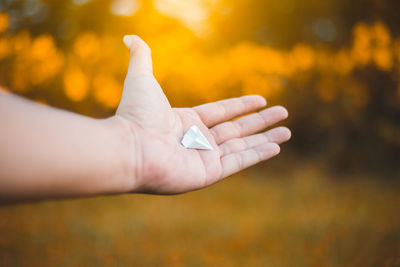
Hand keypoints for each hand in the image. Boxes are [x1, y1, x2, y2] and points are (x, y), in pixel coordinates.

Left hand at [115, 35, 290, 193]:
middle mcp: (197, 141)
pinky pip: (238, 162)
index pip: (221, 111)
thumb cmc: (135, 116)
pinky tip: (277, 148)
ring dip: (266, 139)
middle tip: (284, 113)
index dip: (242, 106)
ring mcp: (203, 158)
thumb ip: (142, 57)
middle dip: (261, 122)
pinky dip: (258, 155)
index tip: (262, 100)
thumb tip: (129, 36)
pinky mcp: (208, 174)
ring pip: (242, 147)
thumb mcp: (142, 79)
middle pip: (237, 129)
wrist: (129, 148)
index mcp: (186, 121)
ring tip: (287, 131)